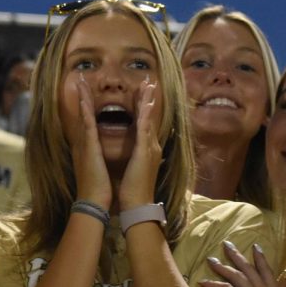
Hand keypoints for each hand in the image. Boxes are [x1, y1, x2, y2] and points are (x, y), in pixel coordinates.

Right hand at [72, 74, 111, 208]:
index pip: (88, 123)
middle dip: (83, 97)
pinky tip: (85, 99)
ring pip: (84, 115)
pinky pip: (88, 125)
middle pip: (83, 115)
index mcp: (88, 148)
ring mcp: (85, 145)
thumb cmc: (99, 190)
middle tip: (81, 79)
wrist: (94, 203)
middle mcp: (84, 144)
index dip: (87, 107)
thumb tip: (97, 157)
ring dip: (83, 97)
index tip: (88, 93)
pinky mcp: (89, 148)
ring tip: (81, 81)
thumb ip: (96, 160)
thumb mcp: (98, 170)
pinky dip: (86, 111)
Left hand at [118, 78, 160, 210]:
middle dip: (149, 98)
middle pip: (150, 117)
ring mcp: (150, 147)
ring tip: (149, 84)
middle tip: (149, 81)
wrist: (137, 205)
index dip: (145, 107)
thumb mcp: (136, 170)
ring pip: (149, 118)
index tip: (143, 93)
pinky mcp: (145, 151)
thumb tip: (139, 154)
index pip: (146, 123)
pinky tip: (146, 102)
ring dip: (148, 100)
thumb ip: (139, 159)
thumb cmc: (133, 191)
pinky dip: (145, 114)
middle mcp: (151, 146)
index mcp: (147, 150)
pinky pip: (145, 128)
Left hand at [200, 241, 285, 286]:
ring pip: (236, 275)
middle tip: (226, 244)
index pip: (267, 271)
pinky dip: (214, 284)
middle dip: (237, 255)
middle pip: (248, 268)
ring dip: (222, 266)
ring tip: (210, 260)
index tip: (255, 247)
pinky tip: (204, 282)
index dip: (260, 258)